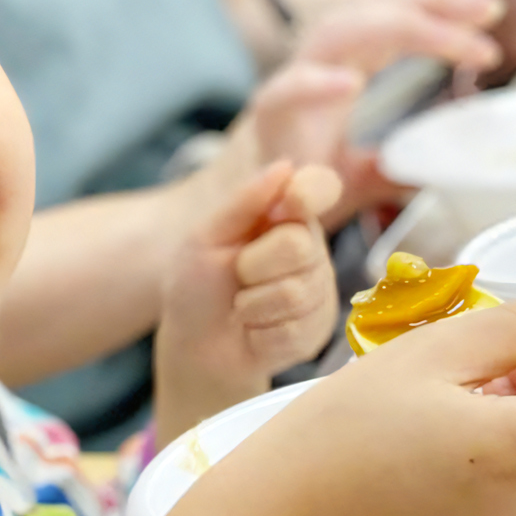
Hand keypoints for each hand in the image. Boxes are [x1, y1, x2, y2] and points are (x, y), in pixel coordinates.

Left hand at [154, 161, 340, 446]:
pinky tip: (253, 333)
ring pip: (296, 292)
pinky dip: (259, 334)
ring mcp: (318, 290)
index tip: (290, 202)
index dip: (311, 191)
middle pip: (298, 245)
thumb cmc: (197, 288)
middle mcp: (309, 248)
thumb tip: (285, 165)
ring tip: (241, 308)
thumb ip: (244, 202)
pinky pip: (294, 329)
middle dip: (252, 266)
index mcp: (285, 215)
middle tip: (236, 277)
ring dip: (252, 305)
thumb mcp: (205, 237)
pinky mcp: (317, 330)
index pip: (320, 187)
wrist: (195, 350)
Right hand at [223, 0, 501, 221]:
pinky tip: (350, 84)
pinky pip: (287, 90)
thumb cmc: (306, 185)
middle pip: (376, 4)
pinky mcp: (268, 117)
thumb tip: (452, 169)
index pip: (397, 11)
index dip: (443, 3)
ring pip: (340, 29)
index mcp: (348, 61)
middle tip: (489, 10)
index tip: (492, 14)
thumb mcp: (371, 175)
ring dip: (399, 26)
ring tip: (451, 41)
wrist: (254, 220)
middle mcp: (322, 61)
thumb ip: (406, 165)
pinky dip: (316, 83)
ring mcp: (294, 83)